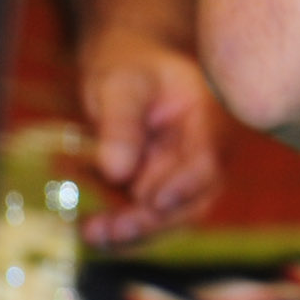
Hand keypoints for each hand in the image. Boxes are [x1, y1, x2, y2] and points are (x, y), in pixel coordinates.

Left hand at [76, 30, 222, 248]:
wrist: (123, 69)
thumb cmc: (127, 66)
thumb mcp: (119, 85)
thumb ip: (120, 123)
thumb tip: (118, 172)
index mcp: (209, 117)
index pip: (209, 158)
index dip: (186, 184)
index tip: (153, 202)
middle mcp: (204, 153)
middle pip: (195, 198)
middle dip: (155, 220)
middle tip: (113, 230)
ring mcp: (183, 175)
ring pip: (170, 216)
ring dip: (135, 231)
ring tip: (93, 233)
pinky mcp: (159, 191)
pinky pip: (145, 218)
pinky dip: (120, 228)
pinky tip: (89, 229)